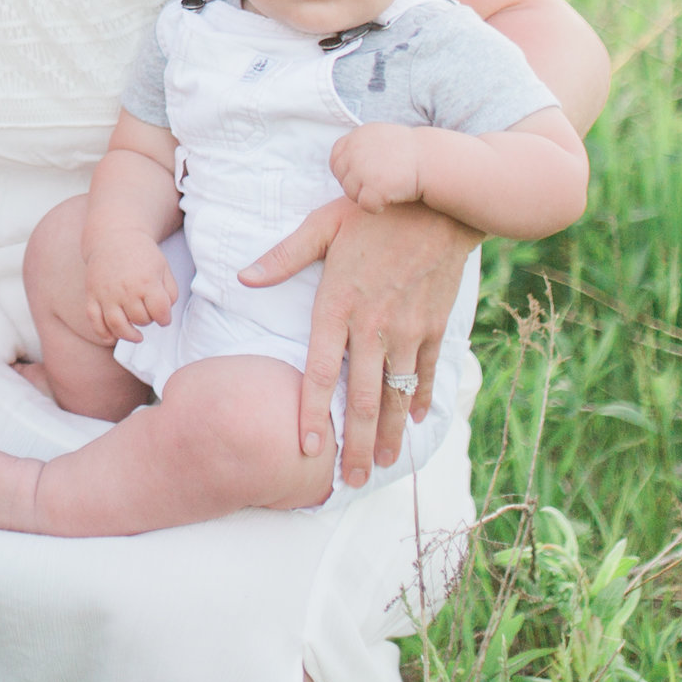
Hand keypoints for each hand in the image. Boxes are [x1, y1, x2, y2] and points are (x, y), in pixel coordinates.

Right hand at [82, 228, 177, 343]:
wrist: (113, 237)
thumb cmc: (142, 254)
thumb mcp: (163, 267)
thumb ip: (170, 291)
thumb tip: (165, 313)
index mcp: (147, 282)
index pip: (161, 313)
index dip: (165, 319)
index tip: (163, 316)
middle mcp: (126, 290)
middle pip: (141, 319)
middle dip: (148, 320)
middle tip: (148, 313)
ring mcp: (107, 294)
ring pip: (118, 326)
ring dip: (129, 335)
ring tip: (136, 335)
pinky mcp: (92, 295)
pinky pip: (95, 321)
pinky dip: (103, 333)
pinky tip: (113, 337)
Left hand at [242, 199, 479, 485]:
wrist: (438, 200)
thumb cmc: (371, 211)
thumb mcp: (321, 226)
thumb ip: (283, 257)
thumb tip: (243, 278)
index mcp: (338, 306)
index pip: (318, 372)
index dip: (310, 413)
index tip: (305, 449)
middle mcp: (374, 326)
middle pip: (360, 399)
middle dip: (352, 445)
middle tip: (346, 481)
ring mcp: (409, 329)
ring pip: (396, 394)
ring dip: (388, 433)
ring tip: (380, 465)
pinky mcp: (435, 325)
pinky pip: (427, 372)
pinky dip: (420, 399)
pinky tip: (413, 422)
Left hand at [330, 122, 422, 214]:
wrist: (435, 161)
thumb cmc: (412, 154)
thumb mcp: (383, 137)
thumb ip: (362, 146)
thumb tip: (341, 161)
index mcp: (358, 136)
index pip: (336, 158)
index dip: (347, 171)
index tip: (363, 177)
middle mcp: (356, 150)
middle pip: (342, 177)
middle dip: (356, 186)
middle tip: (378, 187)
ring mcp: (364, 169)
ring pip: (351, 192)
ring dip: (366, 196)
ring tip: (386, 191)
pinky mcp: (374, 187)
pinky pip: (365, 204)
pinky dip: (376, 207)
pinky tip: (389, 201)